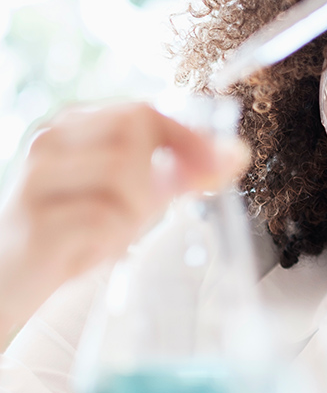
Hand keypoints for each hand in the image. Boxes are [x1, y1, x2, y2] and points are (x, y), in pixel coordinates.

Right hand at [0, 102, 249, 334]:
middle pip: (136, 131)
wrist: (6, 281)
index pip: (145, 111)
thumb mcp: (133, 196)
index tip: (222, 164)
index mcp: (74, 127)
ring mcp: (36, 181)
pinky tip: (90, 253)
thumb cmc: (75, 231)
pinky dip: (111, 242)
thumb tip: (237, 153)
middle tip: (151, 210)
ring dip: (134, 216)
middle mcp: (50, 143)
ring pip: (123, 176)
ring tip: (110, 236)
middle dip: (162, 175)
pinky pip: (103, 222)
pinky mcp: (34, 225)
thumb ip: (181, 173)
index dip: (191, 136)